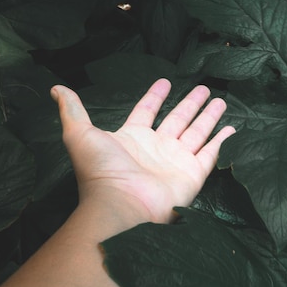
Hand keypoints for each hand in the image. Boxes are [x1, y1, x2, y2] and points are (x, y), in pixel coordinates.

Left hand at [50, 78, 235, 226]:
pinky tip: (231, 128)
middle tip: (204, 88)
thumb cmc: (101, 171)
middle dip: (190, 103)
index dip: (155, 97)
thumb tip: (55, 89)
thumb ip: (72, 110)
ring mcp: (176, 161)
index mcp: (133, 138)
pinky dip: (222, 141)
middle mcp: (157, 148)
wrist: (122, 205)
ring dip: (208, 117)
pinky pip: (210, 154)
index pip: (147, 111)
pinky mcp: (192, 174)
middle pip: (178, 120)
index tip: (165, 81)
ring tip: (219, 100)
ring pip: (197, 133)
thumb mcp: (80, 135)